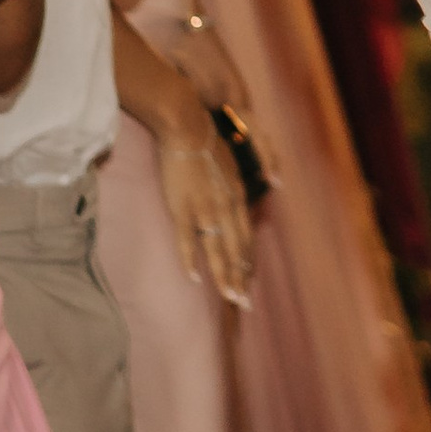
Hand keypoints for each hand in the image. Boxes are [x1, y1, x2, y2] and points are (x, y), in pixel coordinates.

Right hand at [155, 128, 253, 304]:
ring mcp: (204, 210)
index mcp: (237, 198)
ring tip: (230, 297)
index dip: (247, 262)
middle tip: (245, 302)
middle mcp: (225, 208)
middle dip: (240, 277)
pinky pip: (187, 239)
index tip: (249, 282)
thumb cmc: (207, 145)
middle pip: (236, 249)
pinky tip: (194, 277)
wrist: (188, 129)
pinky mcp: (182, 208)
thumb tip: (239, 205)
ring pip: (217, 249)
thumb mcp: (231, 169)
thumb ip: (235, 191)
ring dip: (224, 275)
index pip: (246, 238)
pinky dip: (190, 259)